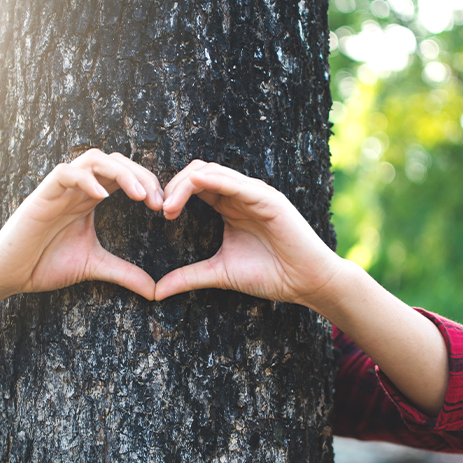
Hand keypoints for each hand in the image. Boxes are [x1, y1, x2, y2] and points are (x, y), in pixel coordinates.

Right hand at [0, 149, 163, 300]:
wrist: (9, 275)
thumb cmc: (46, 264)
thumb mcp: (95, 267)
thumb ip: (125, 273)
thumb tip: (155, 290)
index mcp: (90, 198)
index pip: (124, 175)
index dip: (147, 184)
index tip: (164, 207)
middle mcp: (77, 188)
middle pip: (114, 160)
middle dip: (141, 175)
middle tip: (158, 201)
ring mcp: (59, 189)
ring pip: (93, 158)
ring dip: (121, 172)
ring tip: (139, 195)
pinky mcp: (41, 196)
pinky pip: (64, 173)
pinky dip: (85, 179)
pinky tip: (102, 197)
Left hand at [154, 160, 342, 308]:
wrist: (306, 283)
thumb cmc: (269, 275)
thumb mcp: (219, 273)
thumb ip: (188, 277)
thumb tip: (156, 291)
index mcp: (228, 205)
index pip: (194, 185)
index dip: (172, 194)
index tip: (159, 216)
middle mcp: (240, 194)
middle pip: (198, 172)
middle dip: (173, 186)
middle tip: (160, 210)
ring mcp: (254, 193)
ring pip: (212, 171)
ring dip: (185, 184)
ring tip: (169, 208)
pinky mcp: (268, 199)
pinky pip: (236, 182)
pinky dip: (213, 180)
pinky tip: (194, 187)